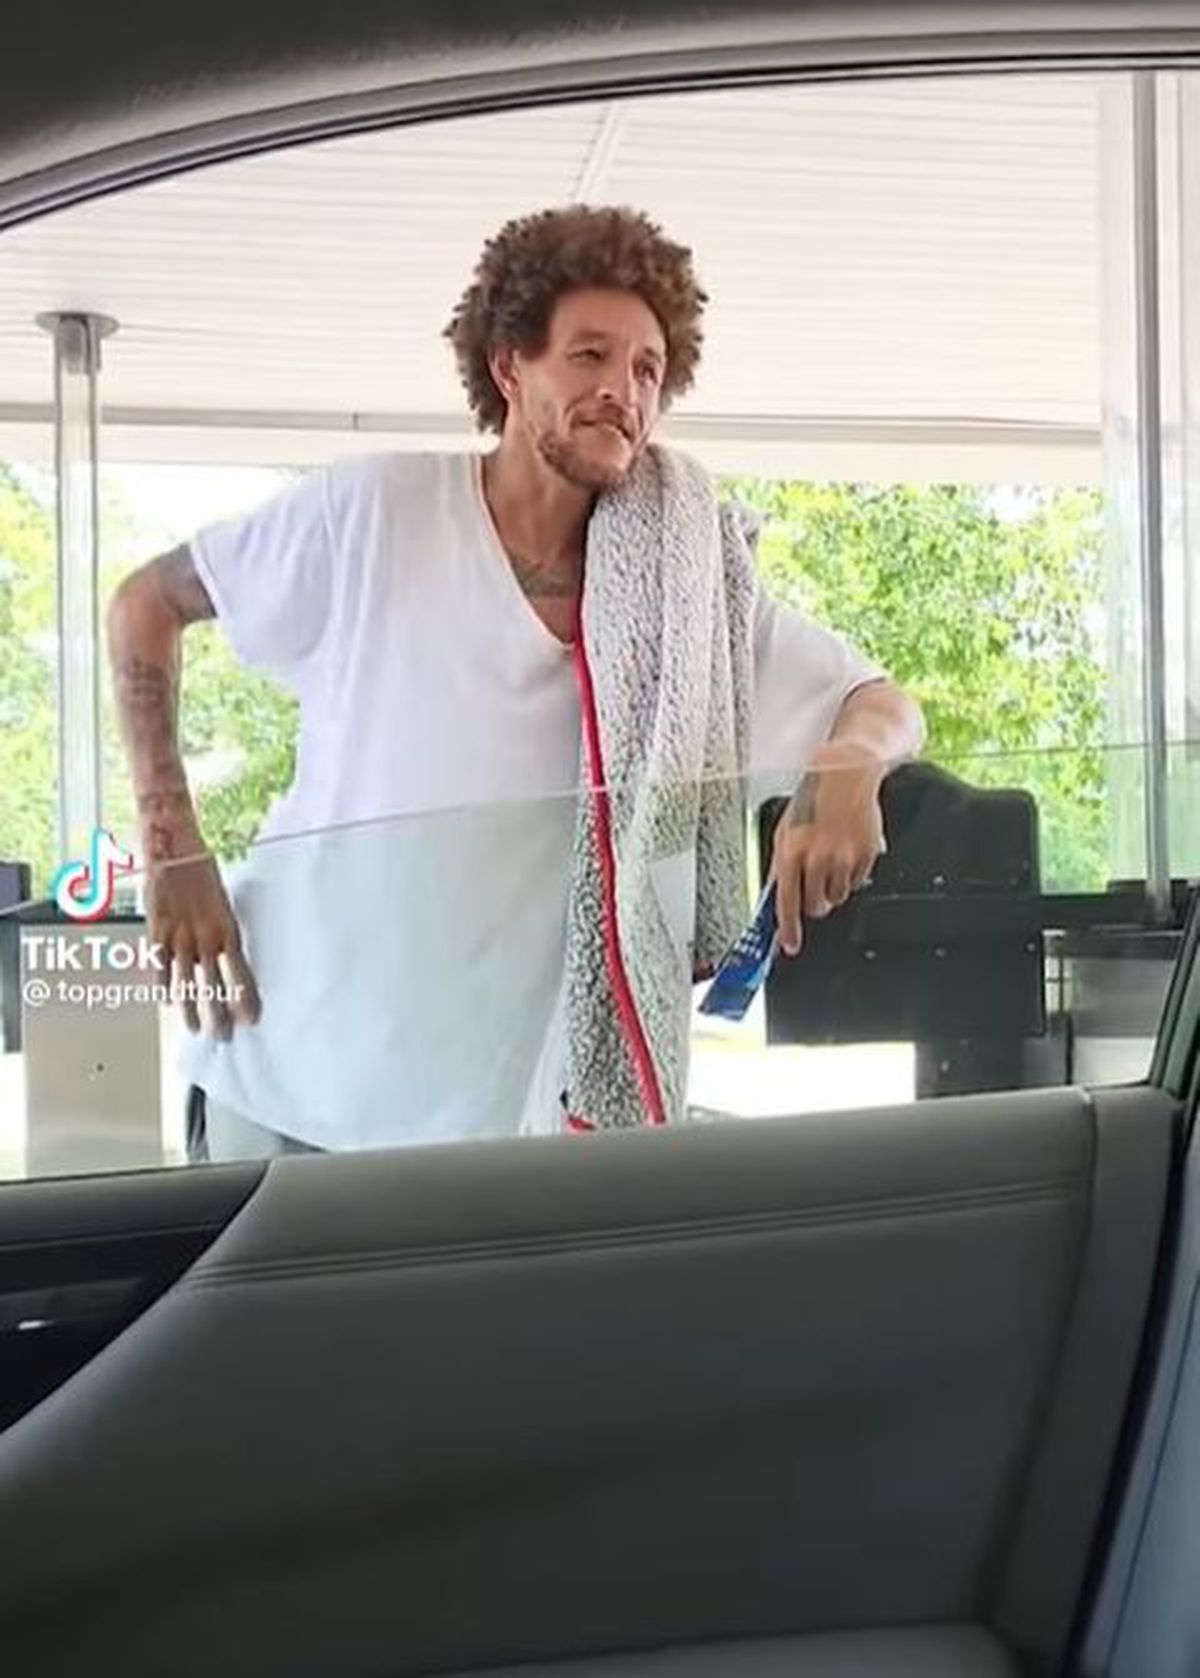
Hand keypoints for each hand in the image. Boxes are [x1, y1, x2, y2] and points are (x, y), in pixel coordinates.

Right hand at [144, 847, 261, 1038]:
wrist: (176, 849)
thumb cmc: (203, 872)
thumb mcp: (223, 904)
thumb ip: (221, 933)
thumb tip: (219, 960)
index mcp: (227, 929)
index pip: (241, 973)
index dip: (246, 999)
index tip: (251, 1019)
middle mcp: (204, 937)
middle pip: (215, 986)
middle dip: (220, 1015)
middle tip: (225, 1037)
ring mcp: (179, 937)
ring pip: (187, 983)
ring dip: (192, 1009)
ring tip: (197, 1029)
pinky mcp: (157, 931)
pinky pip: (159, 965)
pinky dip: (163, 984)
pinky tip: (166, 1002)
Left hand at [770, 746, 885, 956]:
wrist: (845, 775)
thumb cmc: (812, 799)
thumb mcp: (786, 830)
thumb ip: (782, 866)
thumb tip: (778, 897)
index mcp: (791, 851)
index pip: (787, 903)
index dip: (788, 929)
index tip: (790, 945)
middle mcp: (817, 858)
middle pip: (815, 906)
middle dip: (812, 903)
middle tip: (813, 889)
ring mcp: (844, 858)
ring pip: (837, 897)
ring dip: (832, 888)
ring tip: (829, 861)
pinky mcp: (866, 855)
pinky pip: (857, 882)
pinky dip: (850, 875)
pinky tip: (845, 852)